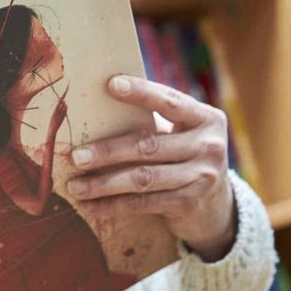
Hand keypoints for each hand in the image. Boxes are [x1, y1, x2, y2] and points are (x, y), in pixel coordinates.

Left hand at [65, 76, 236, 261]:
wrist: (216, 205)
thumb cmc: (183, 156)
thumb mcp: (180, 133)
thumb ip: (153, 120)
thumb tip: (98, 103)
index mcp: (206, 118)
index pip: (170, 102)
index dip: (142, 93)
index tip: (111, 84)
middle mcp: (209, 146)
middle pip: (149, 145)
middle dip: (108, 151)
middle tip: (76, 156)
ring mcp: (202, 177)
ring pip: (143, 178)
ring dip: (104, 183)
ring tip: (75, 186)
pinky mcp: (190, 203)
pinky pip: (143, 203)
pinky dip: (113, 205)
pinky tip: (90, 206)